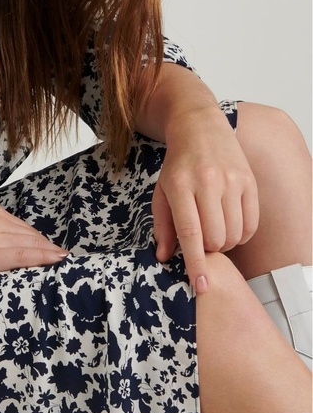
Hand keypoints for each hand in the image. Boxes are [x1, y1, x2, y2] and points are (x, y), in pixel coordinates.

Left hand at [152, 105, 258, 291]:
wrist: (199, 128)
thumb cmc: (177, 165)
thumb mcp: (161, 191)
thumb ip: (162, 225)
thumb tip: (165, 257)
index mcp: (180, 186)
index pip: (190, 232)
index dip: (195, 262)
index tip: (200, 285)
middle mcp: (207, 182)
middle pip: (216, 237)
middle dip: (210, 249)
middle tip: (202, 240)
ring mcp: (231, 181)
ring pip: (235, 233)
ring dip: (225, 242)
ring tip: (215, 230)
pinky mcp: (249, 181)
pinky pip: (251, 224)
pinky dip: (242, 234)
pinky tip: (230, 225)